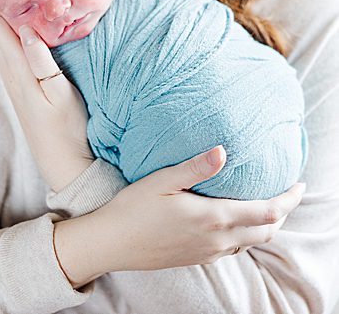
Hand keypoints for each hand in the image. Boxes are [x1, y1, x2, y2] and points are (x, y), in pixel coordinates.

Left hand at [0, 0, 93, 190]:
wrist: (64, 163)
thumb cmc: (66, 128)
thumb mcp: (59, 94)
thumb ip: (42, 62)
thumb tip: (24, 29)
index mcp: (17, 68)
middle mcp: (10, 72)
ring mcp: (15, 80)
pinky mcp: (23, 86)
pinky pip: (6, 49)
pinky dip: (1, 30)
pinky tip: (7, 26)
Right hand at [53, 145, 306, 286]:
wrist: (111, 243)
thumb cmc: (132, 208)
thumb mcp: (160, 181)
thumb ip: (194, 168)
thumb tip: (222, 151)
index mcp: (212, 218)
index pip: (267, 211)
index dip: (287, 198)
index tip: (297, 183)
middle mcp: (216, 240)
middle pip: (267, 231)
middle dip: (282, 212)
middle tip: (286, 193)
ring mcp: (208, 253)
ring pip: (252, 242)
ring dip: (266, 225)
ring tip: (265, 205)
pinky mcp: (198, 259)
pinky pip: (234, 248)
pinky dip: (246, 234)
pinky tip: (234, 221)